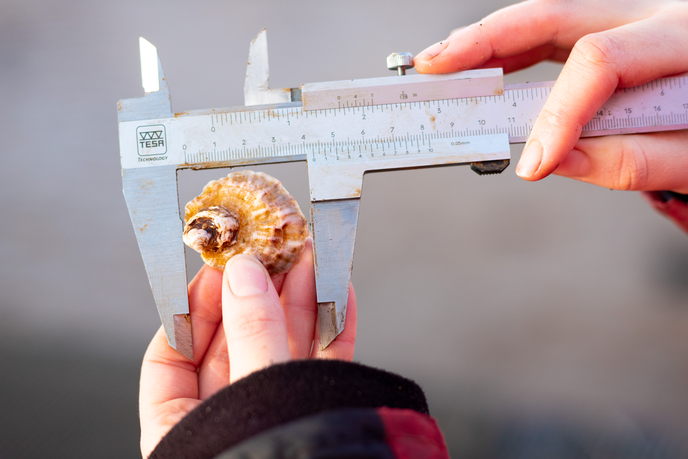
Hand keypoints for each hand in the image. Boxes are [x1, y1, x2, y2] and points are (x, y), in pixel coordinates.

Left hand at [138, 238, 356, 457]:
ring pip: (284, 348)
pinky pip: (323, 365)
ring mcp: (276, 416)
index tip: (222, 268)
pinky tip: (339, 294)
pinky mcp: (320, 413)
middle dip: (259, 293)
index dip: (197, 307)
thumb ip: (251, 335)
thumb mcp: (251, 399)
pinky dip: (334, 329)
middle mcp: (227, 423)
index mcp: (183, 432)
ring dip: (301, 301)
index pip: (174, 356)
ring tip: (314, 260)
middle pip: (236, 343)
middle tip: (275, 250)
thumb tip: (245, 274)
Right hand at [414, 0, 687, 192]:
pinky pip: (552, 37)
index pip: (599, 61)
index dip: (558, 114)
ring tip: (441, 64)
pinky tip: (479, 66)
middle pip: (554, 13)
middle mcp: (651, 14)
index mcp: (682, 36)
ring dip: (487, 42)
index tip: (533, 164)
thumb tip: (558, 159)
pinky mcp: (612, 33)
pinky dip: (510, 53)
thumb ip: (635, 161)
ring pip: (545, 18)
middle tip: (436, 67)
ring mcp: (629, 18)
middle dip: (486, 42)